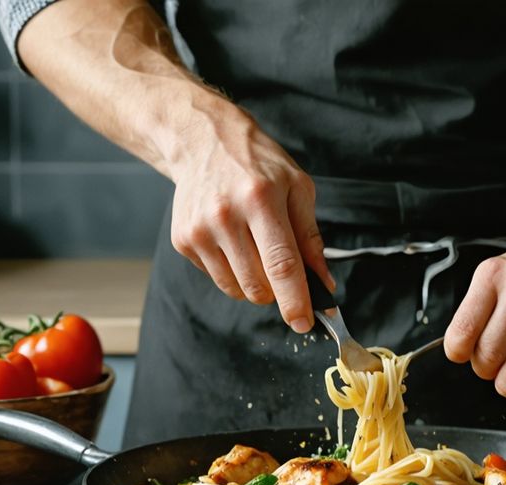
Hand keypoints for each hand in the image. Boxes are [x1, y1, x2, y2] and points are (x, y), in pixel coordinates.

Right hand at [167, 103, 332, 332]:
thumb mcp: (297, 188)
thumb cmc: (258, 164)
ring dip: (255, 283)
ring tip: (256, 247)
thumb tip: (322, 282)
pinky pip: (217, 279)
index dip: (294, 299)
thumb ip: (311, 238)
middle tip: (283, 270)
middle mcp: (225, 216)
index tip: (304, 322)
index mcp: (261, 199)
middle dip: (278, 291)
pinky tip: (233, 240)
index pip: (281, 263)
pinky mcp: (183, 240)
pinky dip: (233, 271)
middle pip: (258, 284)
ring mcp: (199, 230)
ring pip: (237, 289)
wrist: (203, 141)